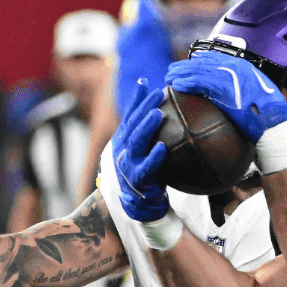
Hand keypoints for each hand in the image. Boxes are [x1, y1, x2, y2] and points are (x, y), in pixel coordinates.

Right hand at [113, 89, 169, 222]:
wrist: (139, 203)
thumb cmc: (145, 171)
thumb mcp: (146, 149)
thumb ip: (150, 130)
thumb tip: (163, 111)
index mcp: (125, 140)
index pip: (130, 115)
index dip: (137, 99)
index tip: (146, 83)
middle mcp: (124, 149)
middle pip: (132, 124)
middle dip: (143, 108)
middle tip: (157, 94)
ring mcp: (128, 164)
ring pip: (136, 142)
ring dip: (146, 127)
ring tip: (158, 114)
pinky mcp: (138, 180)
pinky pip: (146, 168)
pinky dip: (154, 157)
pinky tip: (163, 148)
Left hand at [164, 51, 286, 174]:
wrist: (274, 122)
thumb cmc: (270, 116)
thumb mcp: (258, 98)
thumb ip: (244, 93)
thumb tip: (234, 101)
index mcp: (244, 67)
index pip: (216, 59)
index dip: (200, 61)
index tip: (189, 64)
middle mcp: (235, 67)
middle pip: (204, 62)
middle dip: (187, 66)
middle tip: (174, 70)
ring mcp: (228, 75)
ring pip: (198, 69)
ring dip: (181, 73)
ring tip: (169, 77)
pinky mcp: (222, 86)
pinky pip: (198, 82)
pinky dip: (186, 83)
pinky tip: (176, 86)